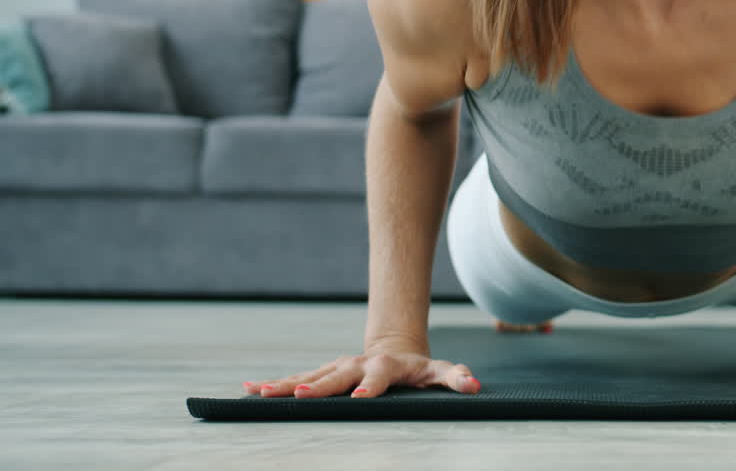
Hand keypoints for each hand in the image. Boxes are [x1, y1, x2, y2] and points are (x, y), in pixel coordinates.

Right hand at [241, 344, 480, 398]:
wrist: (395, 349)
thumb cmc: (420, 369)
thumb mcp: (440, 373)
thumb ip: (456, 377)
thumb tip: (475, 385)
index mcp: (385, 366)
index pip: (378, 377)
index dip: (371, 387)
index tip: (360, 399)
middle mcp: (357, 364)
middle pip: (336, 376)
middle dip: (318, 387)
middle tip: (301, 398)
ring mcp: (337, 368)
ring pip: (309, 377)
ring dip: (287, 386)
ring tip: (261, 394)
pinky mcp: (323, 374)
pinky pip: (296, 379)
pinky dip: (274, 384)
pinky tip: (248, 390)